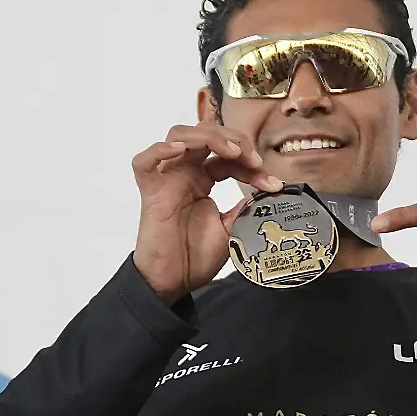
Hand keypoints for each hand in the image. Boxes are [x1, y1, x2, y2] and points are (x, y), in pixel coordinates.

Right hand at [132, 123, 283, 302]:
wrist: (174, 281)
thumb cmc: (196, 256)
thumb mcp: (231, 228)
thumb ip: (244, 207)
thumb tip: (268, 192)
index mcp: (203, 180)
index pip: (228, 157)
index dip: (251, 164)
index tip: (272, 183)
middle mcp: (185, 174)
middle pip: (205, 134)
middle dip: (233, 139)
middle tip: (253, 159)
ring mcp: (167, 180)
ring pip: (179, 136)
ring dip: (207, 137)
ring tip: (231, 152)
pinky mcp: (151, 192)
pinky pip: (144, 163)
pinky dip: (159, 150)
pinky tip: (179, 150)